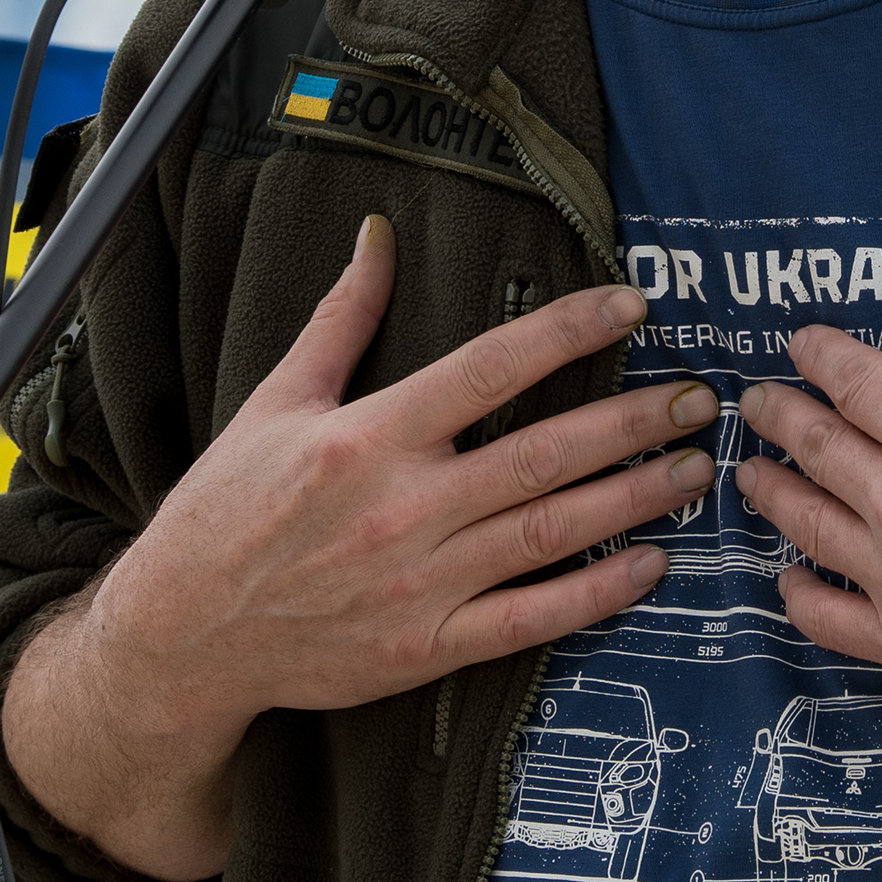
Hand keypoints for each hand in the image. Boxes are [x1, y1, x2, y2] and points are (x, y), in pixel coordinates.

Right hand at [9, 215, 711, 876]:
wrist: (183, 636)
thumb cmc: (226, 511)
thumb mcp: (275, 402)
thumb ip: (341, 319)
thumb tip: (379, 235)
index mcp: (366, 436)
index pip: (488, 368)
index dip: (567, 331)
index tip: (632, 304)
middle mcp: (402, 507)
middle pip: (543, 451)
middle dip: (633, 421)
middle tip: (698, 399)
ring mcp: (419, 583)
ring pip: (551, 531)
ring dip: (633, 499)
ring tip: (692, 471)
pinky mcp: (427, 646)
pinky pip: (530, 619)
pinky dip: (595, 593)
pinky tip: (649, 565)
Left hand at [735, 202, 881, 725]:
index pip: (851, 379)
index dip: (818, 354)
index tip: (801, 344)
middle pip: (814, 447)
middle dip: (779, 416)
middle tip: (756, 402)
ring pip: (806, 525)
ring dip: (771, 492)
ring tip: (752, 473)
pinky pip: (827, 617)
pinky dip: (798, 593)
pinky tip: (790, 576)